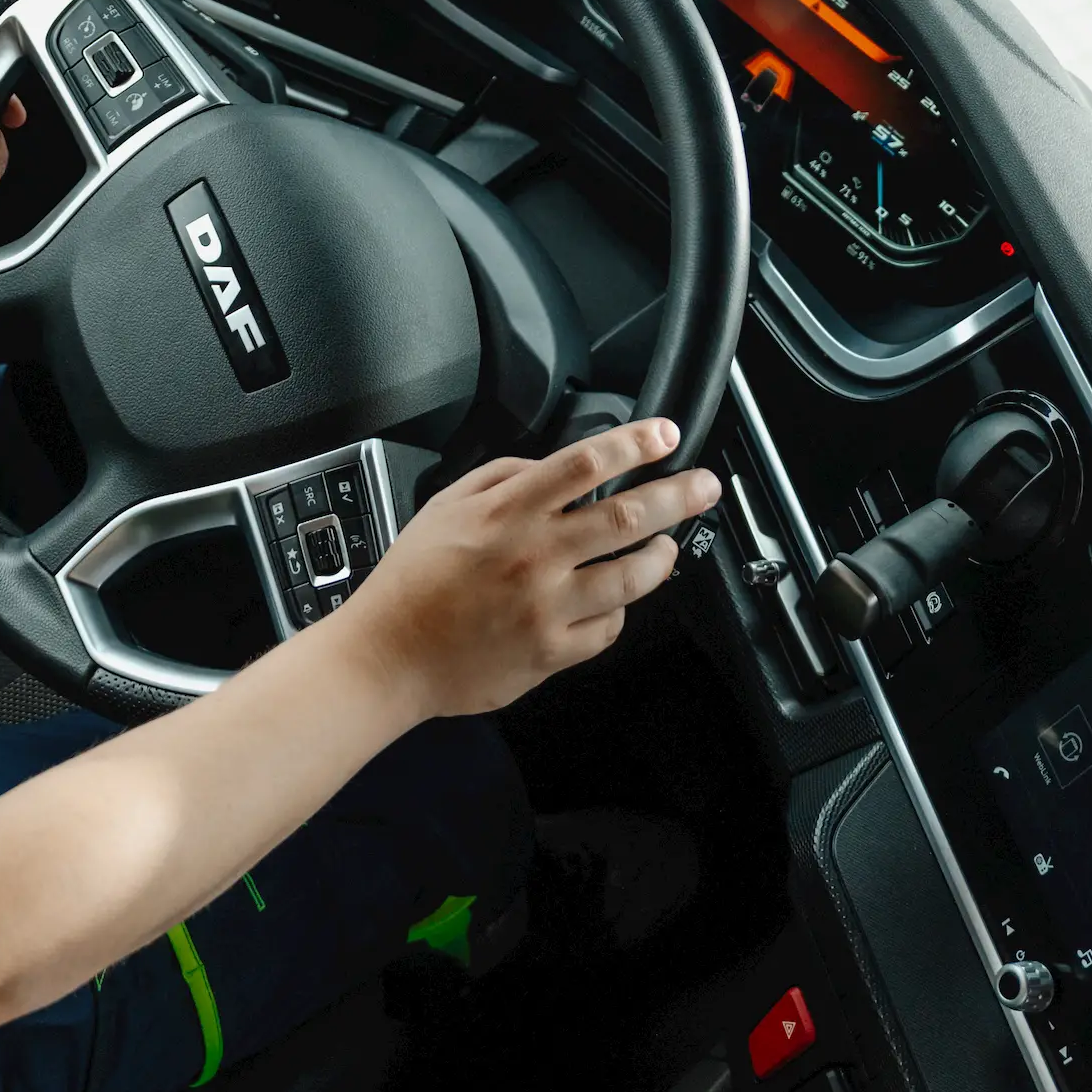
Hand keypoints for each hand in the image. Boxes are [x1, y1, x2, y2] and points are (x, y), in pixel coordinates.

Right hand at [339, 418, 723, 719]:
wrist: (386, 656)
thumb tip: (550, 468)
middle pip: (626, 515)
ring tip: (668, 547)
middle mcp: (533, 556)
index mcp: (505, 513)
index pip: (585, 463)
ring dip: (662, 556)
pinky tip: (613, 601)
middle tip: (704, 486)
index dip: (635, 443)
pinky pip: (608, 627)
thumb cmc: (410, 584)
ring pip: (632, 576)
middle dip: (677, 494)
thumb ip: (500, 478)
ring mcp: (546, 607)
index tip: (665, 435)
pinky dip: (618, 611)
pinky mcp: (551, 652)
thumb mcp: (444, 507)